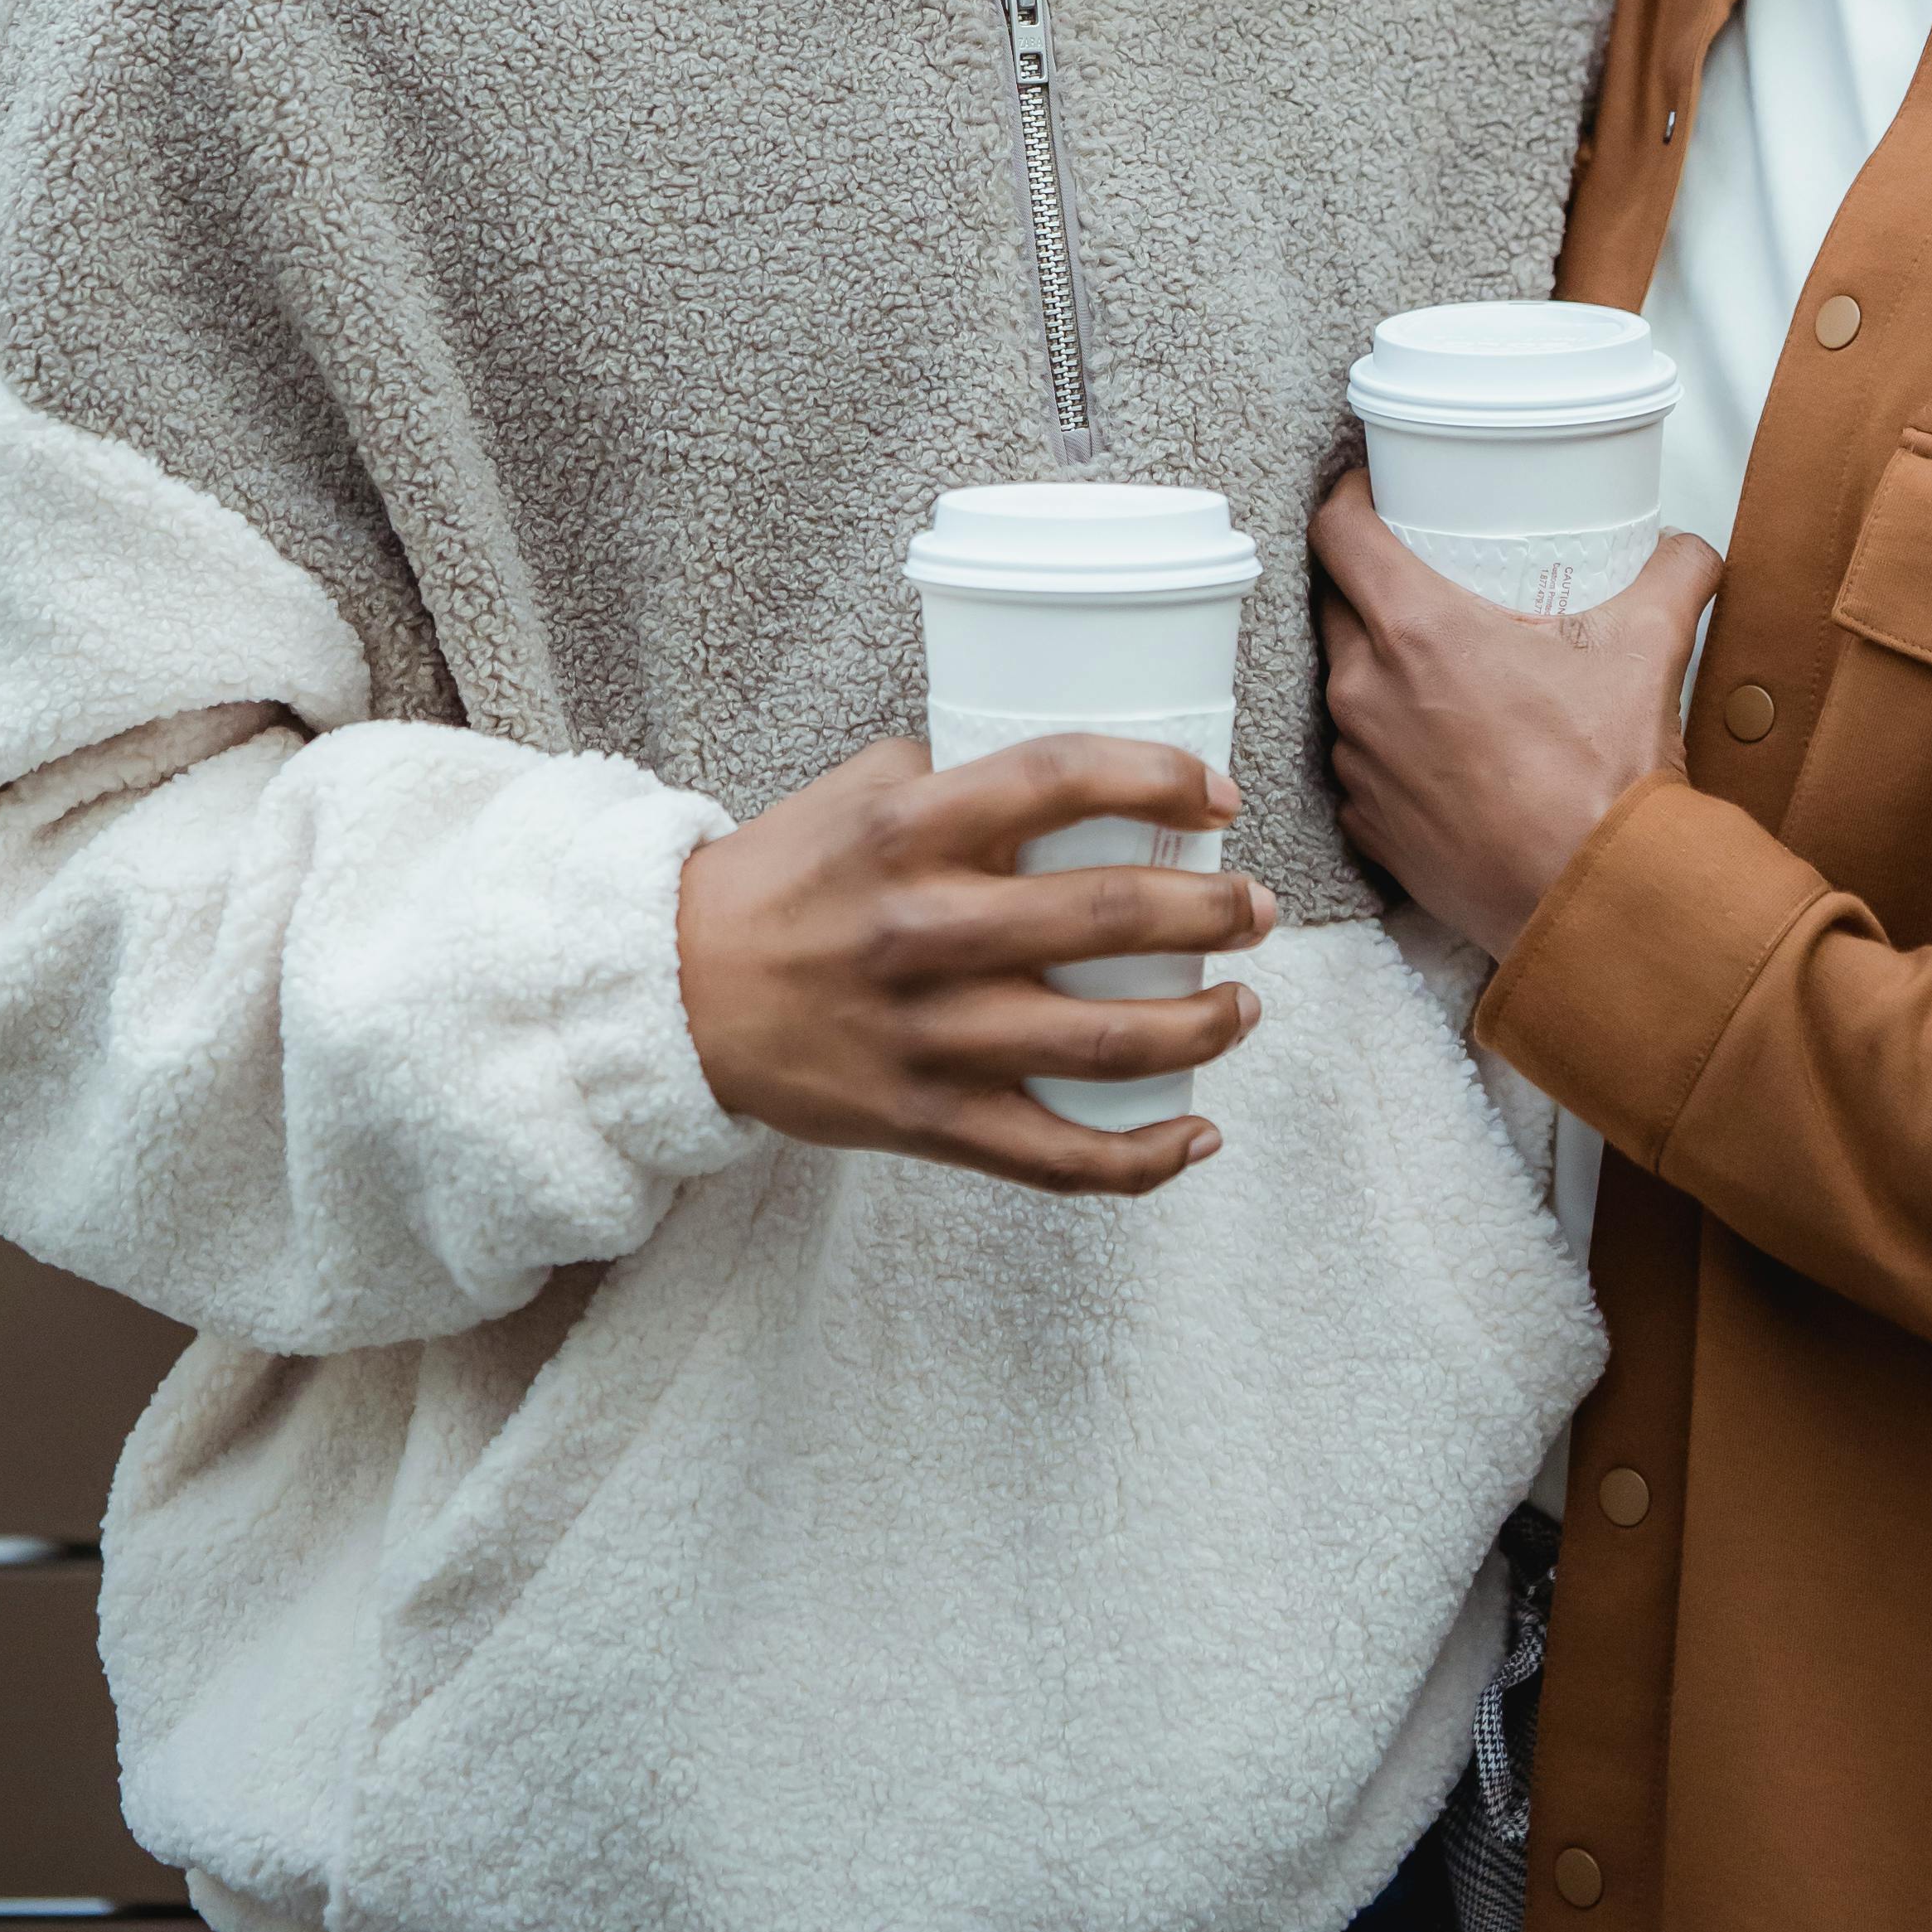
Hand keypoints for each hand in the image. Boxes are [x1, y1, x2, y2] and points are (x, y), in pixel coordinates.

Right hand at [675, 734, 1276, 1199]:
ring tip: (1246, 1004)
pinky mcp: (923, 1121)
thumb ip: (959, 773)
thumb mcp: (859, 792)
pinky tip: (1198, 1133)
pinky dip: (1143, 1158)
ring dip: (1202, 1024)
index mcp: (910, 828)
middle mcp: (924, 927)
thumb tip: (1073, 779)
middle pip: (1108, 918)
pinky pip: (1054, 1157)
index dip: (1159, 777)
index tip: (1220, 797)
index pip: (1060, 777)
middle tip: (1258, 908)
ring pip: (1103, 1045)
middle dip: (1213, 914)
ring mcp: (928, 1035)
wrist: (674, 993)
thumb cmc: (783, 878)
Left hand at [1312, 468, 1723, 962]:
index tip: (1375, 492)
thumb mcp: (1650, 648)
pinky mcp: (1367, 825)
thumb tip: (1687, 548)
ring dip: (1381, 669)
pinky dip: (1392, 745)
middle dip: (1370, 582)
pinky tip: (1443, 747)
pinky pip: (1361, 762)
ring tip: (1441, 668)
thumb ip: (1674, 574)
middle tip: (1423, 576)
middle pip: (1336, 604)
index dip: (1349, 496)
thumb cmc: (1606, 781)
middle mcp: (1367, 692)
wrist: (1596, 903)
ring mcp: (1360, 763)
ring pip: (1347, 686)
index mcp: (1416, 631)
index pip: (1338, 531)